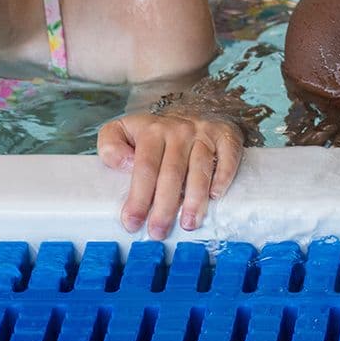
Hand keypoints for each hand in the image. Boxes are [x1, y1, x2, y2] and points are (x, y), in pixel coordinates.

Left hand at [98, 112, 242, 238]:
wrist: (195, 108)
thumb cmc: (156, 133)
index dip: (138, 197)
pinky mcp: (227, 136)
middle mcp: (179, 130)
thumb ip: (111, 145)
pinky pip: (228, 157)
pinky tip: (215, 196)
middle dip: (164, 206)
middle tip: (158, 232)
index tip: (132, 223)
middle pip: (172, 172)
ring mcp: (205, 132)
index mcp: (152, 131)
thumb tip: (122, 164)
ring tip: (188, 224)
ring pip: (200, 168)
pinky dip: (223, 176)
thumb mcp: (124, 130)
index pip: (144, 167)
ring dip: (195, 199)